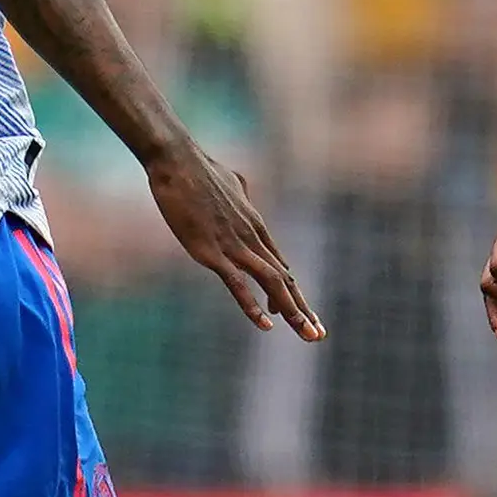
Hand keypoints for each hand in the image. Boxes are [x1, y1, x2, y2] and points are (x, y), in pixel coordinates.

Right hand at [146, 142, 322, 338]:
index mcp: (255, 226)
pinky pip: (238, 284)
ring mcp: (234, 246)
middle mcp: (252, 238)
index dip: (290, 292)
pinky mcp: (212, 252)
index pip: (279, 265)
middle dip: (303, 309)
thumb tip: (244, 194)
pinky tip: (266, 325)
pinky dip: (254, 305)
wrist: (177, 160)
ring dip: (292, 311)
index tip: (300, 312)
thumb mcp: (230, 183)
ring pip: (272, 283)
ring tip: (308, 335)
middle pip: (284, 279)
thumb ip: (241, 194)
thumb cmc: (198, 169)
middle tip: (318, 335)